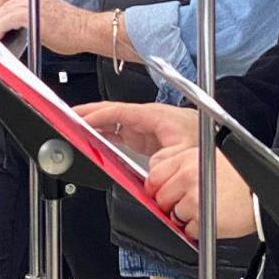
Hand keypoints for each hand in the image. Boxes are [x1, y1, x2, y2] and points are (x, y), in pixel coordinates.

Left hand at [0, 0, 89, 54]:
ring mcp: (31, 4)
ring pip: (1, 13)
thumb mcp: (48, 25)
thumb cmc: (74, 32)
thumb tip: (18, 37)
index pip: (10, 5)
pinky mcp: (30, 14)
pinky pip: (6, 20)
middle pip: (2, 7)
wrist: (88, 30)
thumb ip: (32, 26)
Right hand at [75, 101, 198, 156]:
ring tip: (73, 126)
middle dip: (89, 114)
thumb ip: (164, 162)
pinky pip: (119, 130)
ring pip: (114, 120)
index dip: (97, 114)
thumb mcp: (185, 155)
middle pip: (112, 112)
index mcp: (156, 115)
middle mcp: (148, 117)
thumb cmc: (202, 144)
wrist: (212, 148)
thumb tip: (148, 167)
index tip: (79, 119)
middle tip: (66, 117)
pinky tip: (93, 136)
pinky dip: (104, 132)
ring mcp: (145, 125)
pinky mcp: (145, 134)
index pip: (120, 111)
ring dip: (94, 123)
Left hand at [145, 144, 254, 240]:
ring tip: (204, 209)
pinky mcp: (202, 220)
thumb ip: (182, 163)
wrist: (262, 192)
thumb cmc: (240, 176)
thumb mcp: (209, 156)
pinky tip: (211, 218)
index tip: (163, 191)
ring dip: (184, 217)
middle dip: (170, 204)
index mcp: (187, 159)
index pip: (154, 175)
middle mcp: (188, 177)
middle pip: (160, 198)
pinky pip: (188, 230)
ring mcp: (194, 199)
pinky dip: (197, 229)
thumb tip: (160, 175)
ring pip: (172, 216)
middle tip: (186, 203)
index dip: (157, 187)